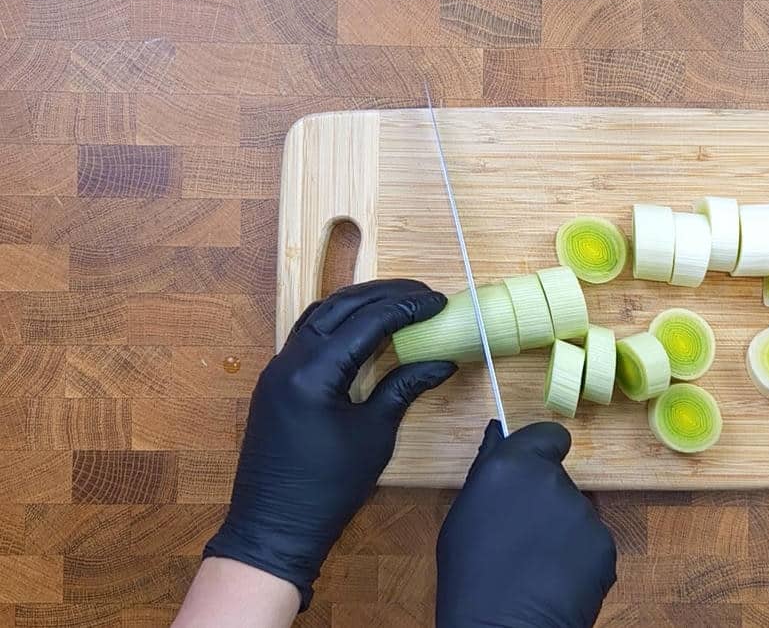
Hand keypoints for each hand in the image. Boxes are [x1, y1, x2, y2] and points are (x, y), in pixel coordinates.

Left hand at [204, 279, 456, 608]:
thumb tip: (442, 361)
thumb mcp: (375, 435)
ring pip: (319, 315)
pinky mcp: (275, 382)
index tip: (439, 301)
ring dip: (359, 303)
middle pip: (340, 307)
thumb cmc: (329, 488)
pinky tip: (363, 329)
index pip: (367, 321)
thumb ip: (404, 387)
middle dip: (384, 295)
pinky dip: (339, 323)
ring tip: (397, 302)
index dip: (407, 307)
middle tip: (423, 294)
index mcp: (315, 373)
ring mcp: (277, 369)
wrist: (274, 526)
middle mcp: (290, 360)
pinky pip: (308, 335)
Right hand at [437, 420, 616, 626]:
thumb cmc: (470, 576)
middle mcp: (553, 481)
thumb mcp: (464, 515)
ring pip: (574, 513)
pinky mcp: (605, 545)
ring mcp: (583, 514)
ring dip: (560, 530)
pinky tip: (554, 579)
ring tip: (535, 564)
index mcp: (513, 467)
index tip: (533, 469)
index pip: (551, 434)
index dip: (544, 450)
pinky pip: (591, 542)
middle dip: (544, 499)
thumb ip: (487, 470)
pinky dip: (577, 557)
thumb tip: (498, 433)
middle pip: (557, 478)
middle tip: (521, 534)